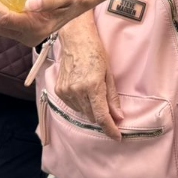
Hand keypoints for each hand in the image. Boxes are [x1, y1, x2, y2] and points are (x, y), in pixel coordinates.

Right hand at [55, 21, 123, 138]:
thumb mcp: (109, 74)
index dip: (110, 129)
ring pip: (82, 112)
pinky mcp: (59, 90)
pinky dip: (80, 103)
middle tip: (108, 108)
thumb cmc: (96, 53)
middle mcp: (77, 91)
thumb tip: (119, 117)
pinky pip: (73, 106)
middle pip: (92, 117)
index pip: (102, 116)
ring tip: (93, 91)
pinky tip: (83, 90)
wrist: (76, 40)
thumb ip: (112, 98)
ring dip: (90, 109)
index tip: (117, 137)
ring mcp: (66, 91)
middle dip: (102, 116)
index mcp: (93, 86)